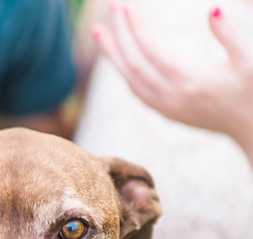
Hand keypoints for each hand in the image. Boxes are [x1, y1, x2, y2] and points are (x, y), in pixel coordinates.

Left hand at [92, 3, 252, 160]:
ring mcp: (165, 107)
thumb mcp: (251, 61)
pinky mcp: (166, 112)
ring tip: (100, 32)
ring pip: (129, 78)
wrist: (252, 127)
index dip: (135, 26)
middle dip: (119, 34)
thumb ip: (232, 35)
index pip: (151, 50)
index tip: (124, 5)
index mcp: (190, 82)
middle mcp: (172, 97)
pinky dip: (124, 71)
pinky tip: (119, 56)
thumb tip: (213, 9)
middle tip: (110, 7)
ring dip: (114, 54)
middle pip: (133, 63)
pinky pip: (136, 89)